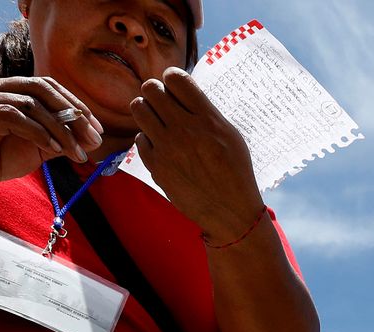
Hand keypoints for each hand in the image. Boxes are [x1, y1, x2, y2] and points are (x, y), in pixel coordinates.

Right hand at [0, 75, 105, 193]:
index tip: (96, 129)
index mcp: (5, 89)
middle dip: (73, 113)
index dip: (74, 105)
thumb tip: (88, 138)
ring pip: (31, 104)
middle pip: (42, 88)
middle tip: (93, 138)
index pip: (46, 87)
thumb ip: (55, 139)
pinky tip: (54, 148)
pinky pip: (15, 117)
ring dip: (60, 129)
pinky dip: (39, 132)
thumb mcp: (30, 149)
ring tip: (76, 152)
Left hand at [129, 69, 262, 241]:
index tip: (174, 86)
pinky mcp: (157, 166)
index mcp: (208, 119)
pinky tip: (162, 147)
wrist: (231, 212)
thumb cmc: (235, 172)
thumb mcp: (231, 136)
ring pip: (139, 108)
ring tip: (157, 121)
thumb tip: (181, 90)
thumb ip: (206, 112)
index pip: (176, 78)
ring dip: (146, 110)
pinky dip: (148, 139)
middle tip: (162, 103)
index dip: (171, 77)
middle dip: (155, 91)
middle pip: (151, 88)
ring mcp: (168, 148)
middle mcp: (186, 130)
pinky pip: (139, 138)